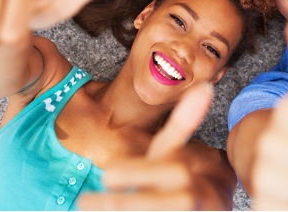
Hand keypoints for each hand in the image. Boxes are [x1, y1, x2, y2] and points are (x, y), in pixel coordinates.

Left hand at [78, 84, 218, 209]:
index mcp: (195, 183)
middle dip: (125, 205)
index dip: (139, 173)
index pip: (172, 175)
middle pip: (163, 204)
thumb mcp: (180, 156)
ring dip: (121, 211)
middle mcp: (197, 205)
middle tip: (84, 202)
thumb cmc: (185, 184)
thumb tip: (202, 87)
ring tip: (87, 208)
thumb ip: (185, 124)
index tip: (106, 175)